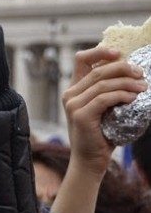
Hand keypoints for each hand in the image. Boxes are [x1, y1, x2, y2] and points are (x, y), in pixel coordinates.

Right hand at [51, 47, 145, 212]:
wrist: (90, 160)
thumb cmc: (101, 135)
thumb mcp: (104, 109)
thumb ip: (108, 92)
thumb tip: (132, 74)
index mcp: (74, 89)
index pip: (82, 60)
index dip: (99, 52)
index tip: (119, 53)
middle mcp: (70, 93)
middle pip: (97, 70)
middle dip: (122, 68)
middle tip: (140, 72)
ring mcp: (72, 104)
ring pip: (102, 83)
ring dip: (126, 83)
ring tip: (143, 87)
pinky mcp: (80, 114)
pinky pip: (104, 98)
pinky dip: (121, 95)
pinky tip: (133, 98)